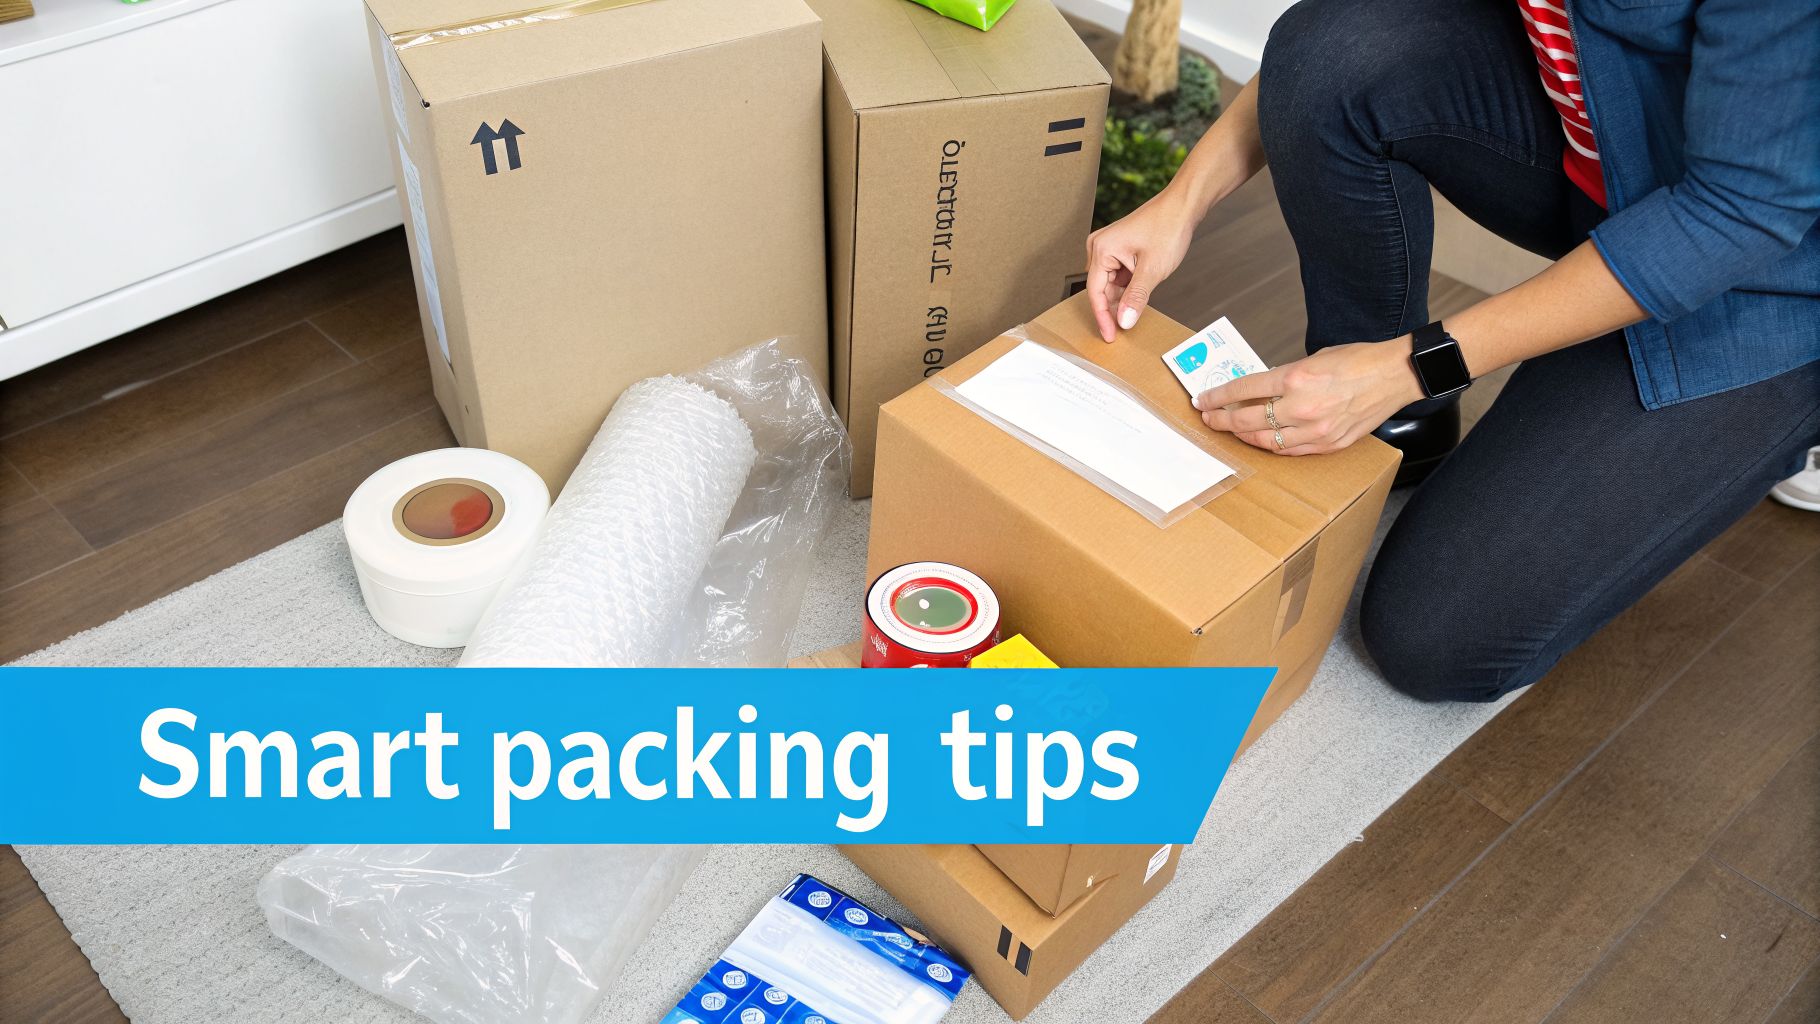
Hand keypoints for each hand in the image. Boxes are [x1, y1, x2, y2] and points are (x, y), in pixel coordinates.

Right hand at [1086, 188, 1196, 341]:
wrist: (1183, 206)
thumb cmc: (1168, 227)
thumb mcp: (1152, 269)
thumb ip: (1135, 298)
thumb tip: (1124, 321)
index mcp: (1101, 250)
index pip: (1095, 293)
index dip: (1103, 318)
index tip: (1110, 336)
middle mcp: (1100, 247)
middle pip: (1101, 289)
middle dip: (1113, 309)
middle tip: (1124, 330)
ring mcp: (1109, 247)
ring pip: (1111, 284)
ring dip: (1122, 298)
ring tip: (1136, 310)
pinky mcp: (1120, 249)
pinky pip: (1118, 276)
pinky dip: (1128, 288)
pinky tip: (1140, 294)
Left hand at [1194, 340, 1424, 454]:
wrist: (1395, 376)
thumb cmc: (1358, 361)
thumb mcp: (1312, 359)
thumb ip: (1283, 377)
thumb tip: (1258, 390)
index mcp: (1295, 378)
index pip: (1243, 390)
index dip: (1217, 397)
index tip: (1203, 400)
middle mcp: (1302, 407)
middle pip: (1246, 420)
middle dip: (1221, 420)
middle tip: (1208, 418)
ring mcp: (1316, 430)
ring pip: (1265, 441)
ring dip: (1242, 436)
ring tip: (1231, 430)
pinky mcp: (1329, 445)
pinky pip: (1290, 451)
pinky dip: (1271, 445)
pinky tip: (1261, 439)